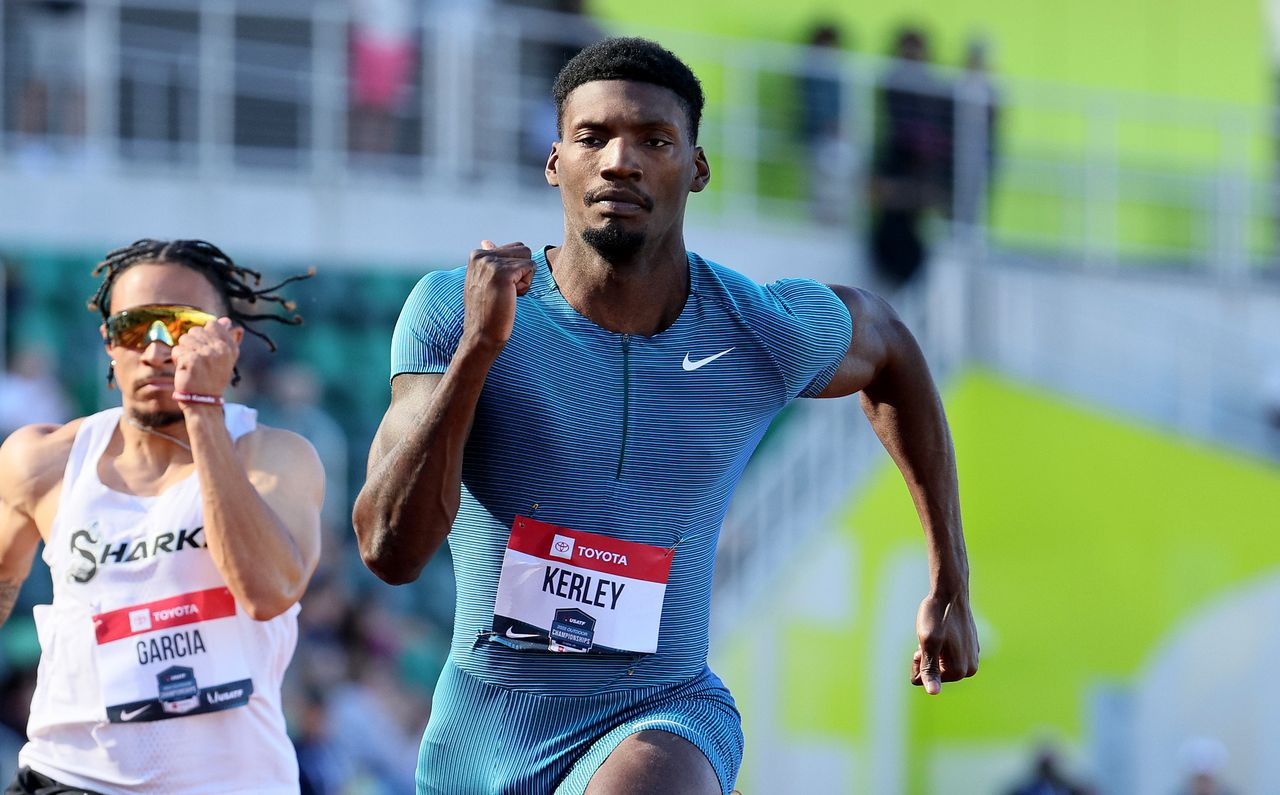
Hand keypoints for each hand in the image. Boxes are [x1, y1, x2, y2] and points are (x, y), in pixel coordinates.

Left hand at [172, 317, 238, 398]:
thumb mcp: (224, 359)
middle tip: (197, 361)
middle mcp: (219, 349)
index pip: (212, 325)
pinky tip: (184, 370)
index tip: (205, 350)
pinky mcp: (191, 360)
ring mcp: (206, 354)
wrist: (204, 402)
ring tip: (191, 365)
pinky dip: (177, 360)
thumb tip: (226, 319)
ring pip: (184, 339)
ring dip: (183, 352)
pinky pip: (177, 350)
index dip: (203, 336)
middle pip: (195, 331)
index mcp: (229, 347)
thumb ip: (226, 338)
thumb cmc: (212, 380)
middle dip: (192, 344)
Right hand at [461, 240, 533, 355]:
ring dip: (524, 278)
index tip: (497, 288)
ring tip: (507, 294)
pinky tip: (511, 298)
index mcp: (477, 254)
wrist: (480, 335)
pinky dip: (526, 286)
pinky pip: (531, 268)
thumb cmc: (485, 312)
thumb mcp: (482, 281)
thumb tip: (487, 241)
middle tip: (504, 292)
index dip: (513, 270)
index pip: (513, 249)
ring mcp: (491, 263)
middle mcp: (481, 255)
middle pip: (522, 250)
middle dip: (521, 271)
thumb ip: (488, 260)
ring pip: (528, 258)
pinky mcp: (503, 273)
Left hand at [911, 591, 978, 694]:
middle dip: (926, 657)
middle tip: (930, 636)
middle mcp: (970, 669)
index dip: (918, 661)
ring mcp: (972, 658)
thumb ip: (930, 669)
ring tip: (938, 632)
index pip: (923, 680)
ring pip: (940, 663)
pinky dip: (942, 644)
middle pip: (934, 674)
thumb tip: (933, 692)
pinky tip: (946, 629)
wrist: (951, 592)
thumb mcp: (927, 642)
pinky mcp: (970, 648)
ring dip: (934, 650)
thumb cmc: (936, 616)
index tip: (923, 644)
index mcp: (959, 672)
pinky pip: (948, 654)